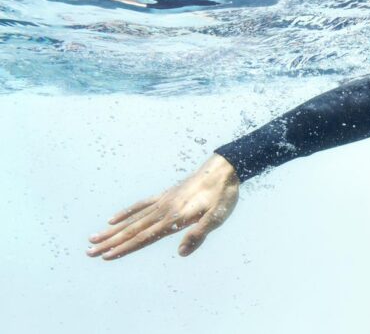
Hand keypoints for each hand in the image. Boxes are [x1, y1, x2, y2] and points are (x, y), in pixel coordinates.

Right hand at [87, 154, 239, 259]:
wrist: (224, 169)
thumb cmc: (223, 196)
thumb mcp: (217, 218)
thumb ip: (198, 234)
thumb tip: (180, 253)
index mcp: (174, 218)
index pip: (144, 238)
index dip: (125, 249)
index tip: (105, 257)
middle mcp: (163, 210)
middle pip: (132, 230)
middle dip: (110, 242)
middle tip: (88, 252)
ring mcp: (162, 201)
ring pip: (132, 219)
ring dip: (112, 230)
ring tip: (93, 237)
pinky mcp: (165, 195)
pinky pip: (141, 205)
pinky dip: (126, 212)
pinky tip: (113, 219)